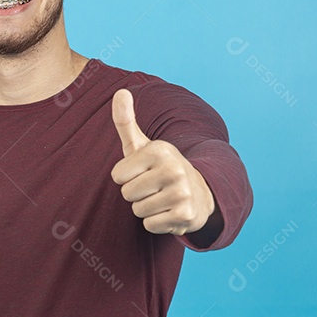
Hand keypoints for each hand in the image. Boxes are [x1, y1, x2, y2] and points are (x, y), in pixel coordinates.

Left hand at [110, 88, 214, 235]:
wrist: (199, 193)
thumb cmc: (160, 168)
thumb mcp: (142, 145)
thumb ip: (126, 121)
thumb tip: (120, 91)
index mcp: (159, 150)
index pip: (117, 176)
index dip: (126, 177)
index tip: (142, 172)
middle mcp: (173, 168)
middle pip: (127, 194)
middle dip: (136, 194)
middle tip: (153, 187)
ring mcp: (182, 192)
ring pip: (138, 211)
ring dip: (146, 209)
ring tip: (162, 199)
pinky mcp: (185, 215)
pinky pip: (150, 225)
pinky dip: (157, 223)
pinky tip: (169, 211)